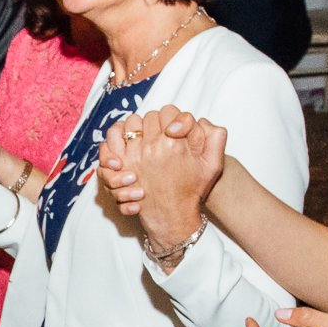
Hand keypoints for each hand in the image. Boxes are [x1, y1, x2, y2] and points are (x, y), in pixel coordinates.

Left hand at [99, 105, 223, 241]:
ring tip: (143, 137)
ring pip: (130, 124)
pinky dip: (116, 136)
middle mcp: (152, 147)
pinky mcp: (120, 165)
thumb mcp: (213, 164)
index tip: (173, 129)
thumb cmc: (192, 190)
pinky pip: (111, 140)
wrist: (173, 215)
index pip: (168, 112)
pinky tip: (125, 142)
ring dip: (136, 127)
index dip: (171, 118)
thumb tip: (201, 119)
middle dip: (155, 123)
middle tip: (160, 134)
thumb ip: (216, 137)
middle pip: (149, 117)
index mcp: (175, 142)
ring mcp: (133, 155)